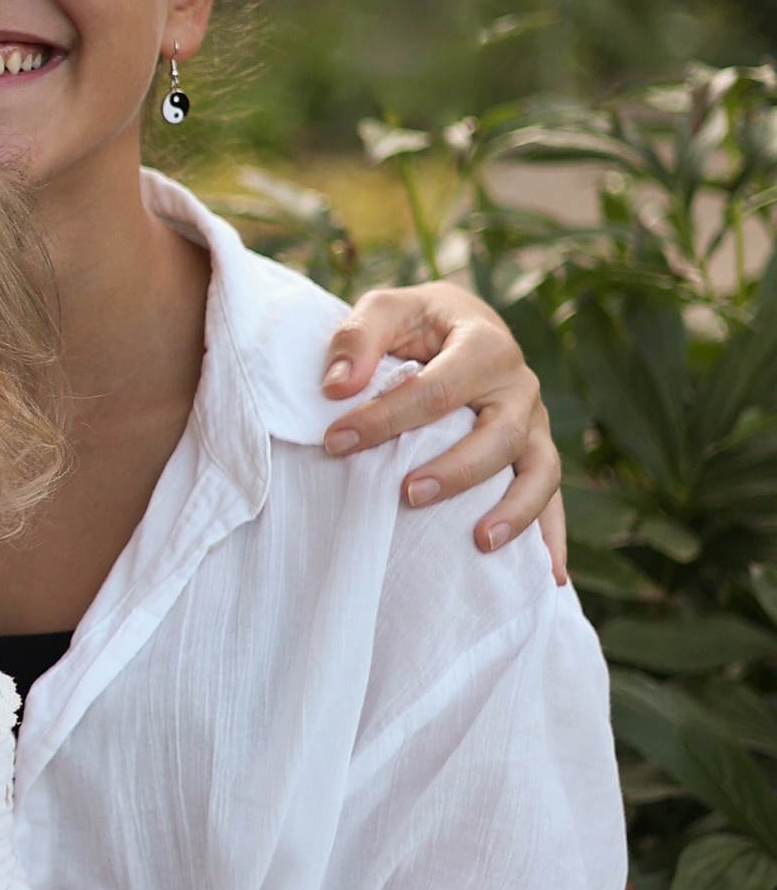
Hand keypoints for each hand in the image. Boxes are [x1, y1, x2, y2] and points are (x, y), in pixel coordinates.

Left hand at [320, 281, 567, 580]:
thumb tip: (336, 387)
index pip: (438, 389)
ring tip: (479, 542)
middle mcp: (519, 386)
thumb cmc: (415, 323)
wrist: (458, 324)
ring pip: (540, 471)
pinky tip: (551, 579)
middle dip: (456, 470)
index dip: (386, 418)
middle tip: (408, 495)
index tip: (336, 442)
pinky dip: (554, 538)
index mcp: (485, 345)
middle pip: (500, 435)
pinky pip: (551, 498)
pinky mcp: (535, 453)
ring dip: (515, 510)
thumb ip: (357, 338)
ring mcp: (534, 424)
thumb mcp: (384, 310)